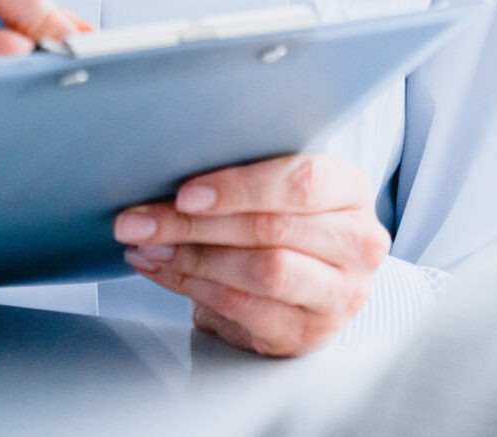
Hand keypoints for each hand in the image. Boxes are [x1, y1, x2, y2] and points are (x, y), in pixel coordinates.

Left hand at [112, 153, 387, 356]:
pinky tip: (164, 269)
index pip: (302, 182)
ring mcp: (337, 294)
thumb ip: (247, 173)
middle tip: (140, 220)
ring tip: (147, 245)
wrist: (312, 281)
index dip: (241, 187)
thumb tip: (171, 163)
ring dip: (190, 258)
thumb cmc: (288, 219)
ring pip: (260, 272)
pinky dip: (193, 288)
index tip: (186, 193)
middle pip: (271, 229)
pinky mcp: (307, 333)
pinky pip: (244, 308)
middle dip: (194, 225)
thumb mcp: (281, 186)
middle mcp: (356, 244)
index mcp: (350, 191)